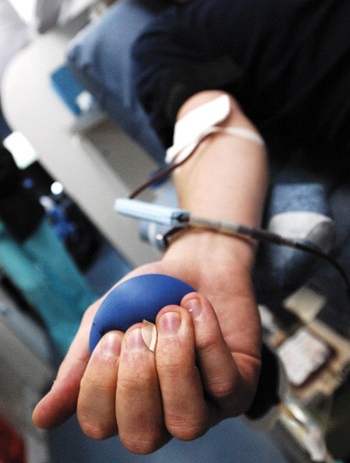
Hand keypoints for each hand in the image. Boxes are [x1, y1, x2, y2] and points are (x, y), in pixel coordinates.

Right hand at [32, 251, 261, 454]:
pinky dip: (206, 338)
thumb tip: (44, 416)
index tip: (111, 335)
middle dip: (137, 379)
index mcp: (125, 401)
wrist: (196, 261)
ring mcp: (204, 405)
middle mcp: (163, 413)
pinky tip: (196, 308)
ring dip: (174, 363)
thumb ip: (79, 365)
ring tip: (171, 317)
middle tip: (140, 329)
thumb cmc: (151, 294)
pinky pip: (223, 382)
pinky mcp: (238, 386)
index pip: (100, 425)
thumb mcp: (106, 320)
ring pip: (186, 422)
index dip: (100, 383)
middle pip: (142, 437)